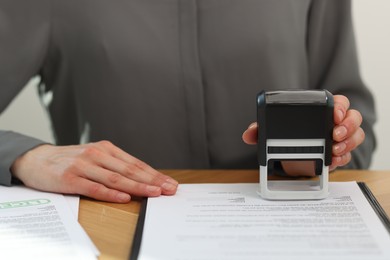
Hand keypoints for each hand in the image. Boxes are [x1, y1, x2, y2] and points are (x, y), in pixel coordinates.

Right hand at [11, 141, 177, 202]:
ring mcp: (83, 166)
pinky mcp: (70, 178)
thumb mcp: (95, 157)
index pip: (135, 163)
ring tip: (155, 193)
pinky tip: (124, 197)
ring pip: (116, 178)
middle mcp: (97, 155)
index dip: (154, 174)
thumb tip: (141, 178)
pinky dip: (110, 193)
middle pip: (130, 170)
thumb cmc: (70, 160)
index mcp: (106, 149)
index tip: (169, 183)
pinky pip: (94, 187)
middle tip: (170, 189)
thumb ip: (114, 165)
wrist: (36, 159)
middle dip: (153, 180)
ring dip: (137, 186)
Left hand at [242, 95, 364, 174]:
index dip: (340, 106)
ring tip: (334, 150)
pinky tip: (332, 161)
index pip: (339, 102)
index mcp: (321, 110)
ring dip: (348, 143)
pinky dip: (342, 159)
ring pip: (356, 136)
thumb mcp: (272, 129)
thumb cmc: (286, 133)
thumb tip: (248, 134)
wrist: (291, 152)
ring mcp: (340, 138)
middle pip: (353, 118)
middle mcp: (335, 122)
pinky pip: (348, 155)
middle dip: (348, 126)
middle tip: (334, 134)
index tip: (334, 114)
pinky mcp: (339, 153)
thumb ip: (261, 129)